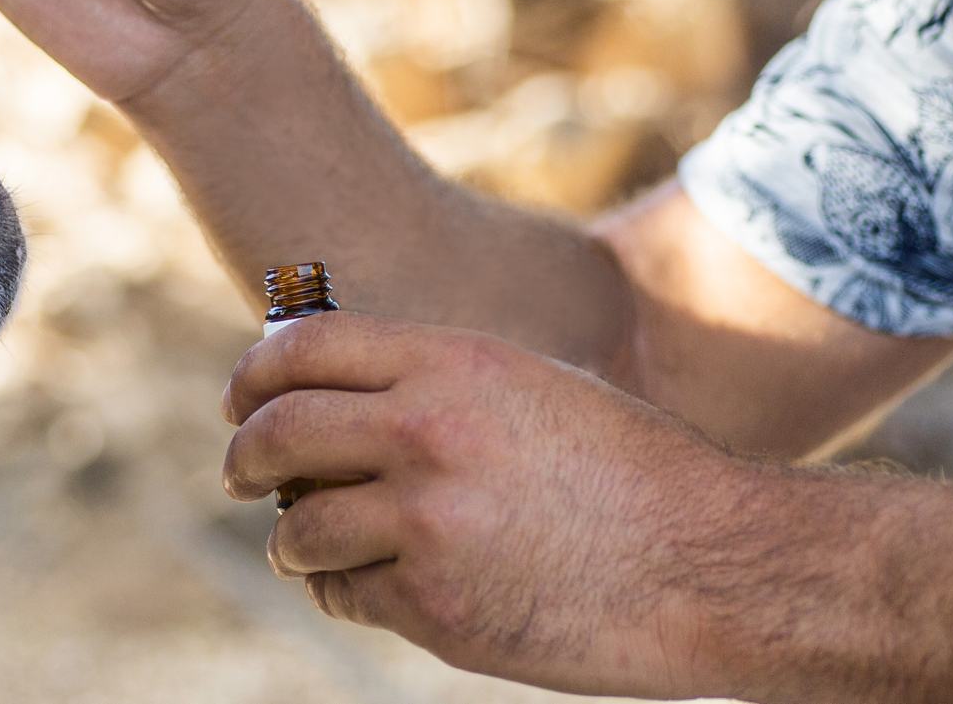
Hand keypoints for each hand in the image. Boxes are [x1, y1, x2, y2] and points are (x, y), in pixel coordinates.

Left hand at [223, 313, 768, 697]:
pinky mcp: (433, 603)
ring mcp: (425, 520)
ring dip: (294, 539)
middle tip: (240, 473)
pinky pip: (344, 594)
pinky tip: (371, 585)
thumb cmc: (632, 473)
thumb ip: (439, 382)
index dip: (254, 375)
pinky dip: (344, 591)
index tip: (240, 400)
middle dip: (243, 456)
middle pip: (277, 433)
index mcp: (452, 362)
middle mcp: (426, 430)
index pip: (303, 349)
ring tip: (310, 545)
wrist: (712, 564)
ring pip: (298, 527)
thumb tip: (336, 392)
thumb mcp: (535, 388)